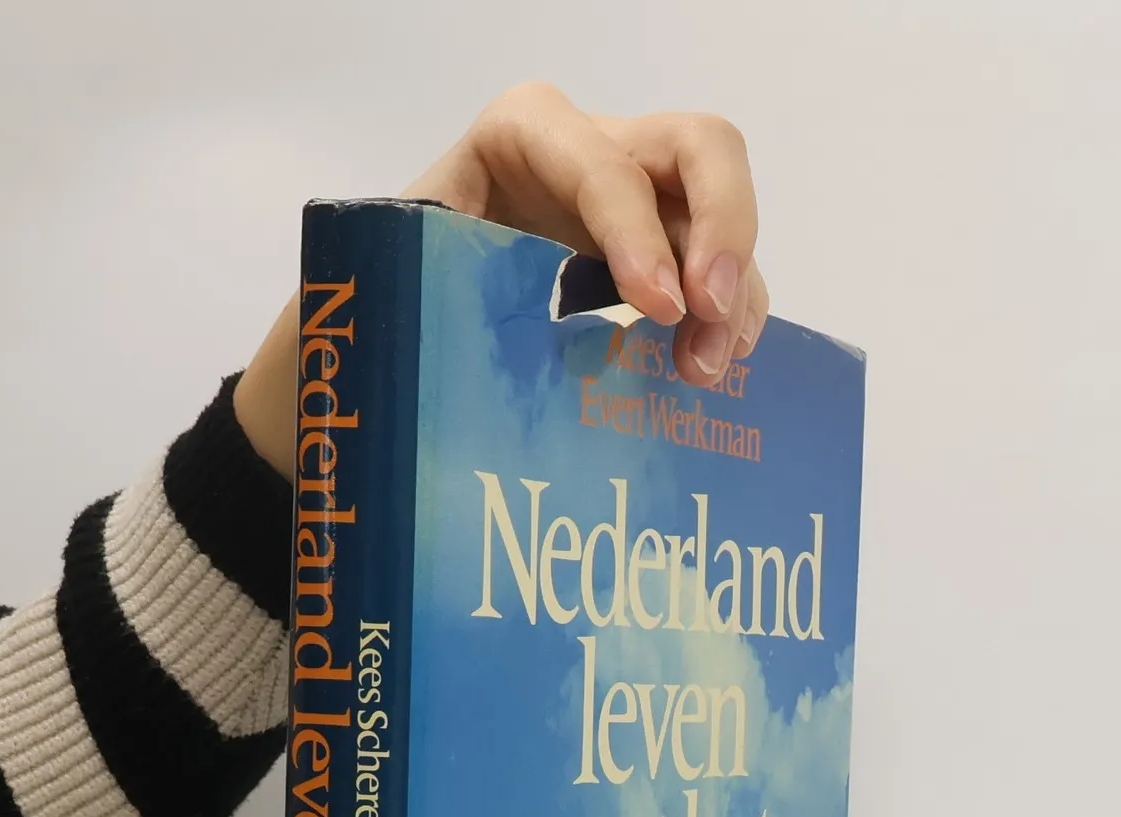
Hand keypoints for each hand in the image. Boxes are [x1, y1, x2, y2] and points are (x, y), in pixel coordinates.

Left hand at [235, 84, 765, 478]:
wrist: (394, 326)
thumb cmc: (386, 293)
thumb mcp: (386, 271)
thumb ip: (406, 277)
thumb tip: (393, 326)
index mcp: (521, 136)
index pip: (602, 162)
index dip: (636, 230)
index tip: (654, 310)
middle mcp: (594, 153)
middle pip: (700, 151)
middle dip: (723, 230)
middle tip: (708, 319)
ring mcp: (639, 206)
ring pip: (723, 215)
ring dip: (735, 292)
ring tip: (705, 374)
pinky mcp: (662, 261)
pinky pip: (721, 275)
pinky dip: (731, 320)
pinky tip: (711, 375)